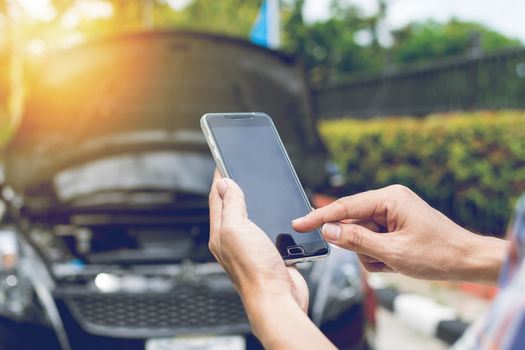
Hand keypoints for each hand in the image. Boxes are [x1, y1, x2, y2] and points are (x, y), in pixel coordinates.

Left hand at [208, 171, 307, 312]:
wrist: (278, 300)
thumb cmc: (256, 270)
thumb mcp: (237, 229)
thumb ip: (231, 205)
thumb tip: (224, 183)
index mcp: (221, 233)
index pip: (217, 198)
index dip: (220, 178)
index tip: (222, 161)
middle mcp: (234, 241)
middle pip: (232, 208)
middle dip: (235, 188)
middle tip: (237, 171)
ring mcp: (251, 248)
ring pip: (251, 218)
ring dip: (253, 203)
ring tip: (254, 188)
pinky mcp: (269, 254)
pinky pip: (267, 231)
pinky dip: (270, 219)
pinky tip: (275, 215)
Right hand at [293, 185, 507, 283]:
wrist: (467, 261)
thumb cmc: (438, 253)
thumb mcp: (393, 252)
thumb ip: (356, 240)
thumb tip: (328, 231)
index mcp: (389, 198)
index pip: (344, 208)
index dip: (319, 218)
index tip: (298, 224)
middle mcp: (388, 201)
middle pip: (352, 224)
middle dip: (360, 246)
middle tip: (380, 258)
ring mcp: (392, 213)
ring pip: (361, 236)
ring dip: (372, 254)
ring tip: (395, 261)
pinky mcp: (394, 225)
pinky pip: (372, 240)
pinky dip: (379, 255)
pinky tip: (396, 260)